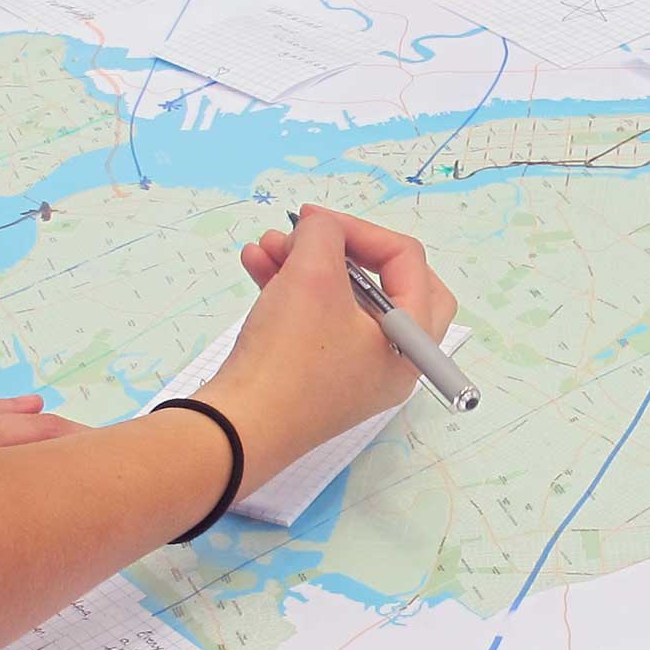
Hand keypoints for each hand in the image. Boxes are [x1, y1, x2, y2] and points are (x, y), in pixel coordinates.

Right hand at [197, 206, 456, 488]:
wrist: (238, 430)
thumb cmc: (288, 355)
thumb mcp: (313, 274)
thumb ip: (326, 234)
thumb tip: (323, 229)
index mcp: (412, 342)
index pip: (408, 264)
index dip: (361, 230)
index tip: (315, 219)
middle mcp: (391, 363)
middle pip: (388, 286)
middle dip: (347, 251)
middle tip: (315, 234)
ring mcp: (353, 375)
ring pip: (342, 302)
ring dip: (306, 264)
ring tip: (267, 244)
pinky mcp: (315, 382)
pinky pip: (314, 324)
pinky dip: (289, 291)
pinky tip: (255, 265)